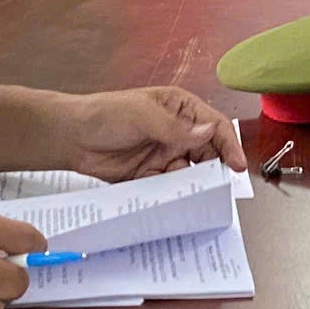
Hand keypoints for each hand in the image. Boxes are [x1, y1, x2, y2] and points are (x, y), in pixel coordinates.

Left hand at [60, 86, 248, 180]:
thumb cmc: (106, 114)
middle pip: (207, 153)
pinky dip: (173, 195)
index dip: (229, 144)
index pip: (214, 125)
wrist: (71, 137)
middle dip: (214, 169)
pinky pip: (169, 187)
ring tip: (194, 195)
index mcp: (180, 108)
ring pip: (190, 173)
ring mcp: (164, 154)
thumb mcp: (143, 115)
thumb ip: (176, 128)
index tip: (237, 165)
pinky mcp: (150, 175)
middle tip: (218, 186)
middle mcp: (177, 131)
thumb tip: (209, 131)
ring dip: (193, 184)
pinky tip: (173, 201)